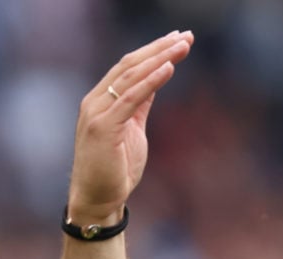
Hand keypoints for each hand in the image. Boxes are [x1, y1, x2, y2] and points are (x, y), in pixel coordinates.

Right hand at [67, 30, 193, 225]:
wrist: (98, 199)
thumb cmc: (115, 169)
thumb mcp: (131, 130)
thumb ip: (139, 106)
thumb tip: (155, 83)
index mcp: (101, 100)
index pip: (128, 67)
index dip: (153, 51)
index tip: (178, 40)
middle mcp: (95, 100)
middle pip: (130, 65)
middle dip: (159, 48)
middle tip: (186, 35)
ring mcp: (97, 112)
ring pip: (131, 76)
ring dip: (160, 58)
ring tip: (183, 46)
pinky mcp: (104, 127)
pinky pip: (131, 98)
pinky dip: (151, 81)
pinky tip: (168, 68)